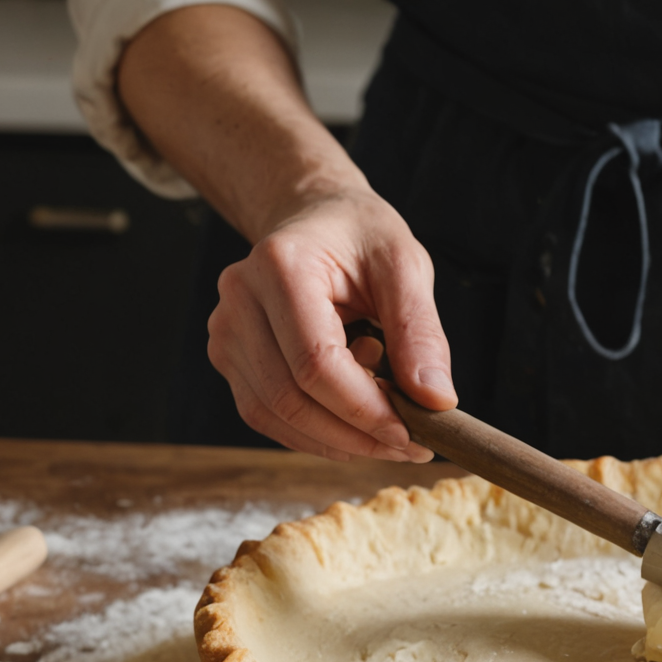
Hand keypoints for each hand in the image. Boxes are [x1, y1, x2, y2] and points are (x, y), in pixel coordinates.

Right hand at [207, 185, 457, 460]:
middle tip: (409, 444)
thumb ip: (421, 332)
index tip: (413, 433)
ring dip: (336, 439)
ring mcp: (225, 331)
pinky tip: (352, 417)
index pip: (316, 362)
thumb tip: (435, 401)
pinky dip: (314, 432)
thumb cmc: (360, 236)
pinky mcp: (228, 356)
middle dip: (355, 434)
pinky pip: (266, 414)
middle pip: (290, 397)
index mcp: (281, 266)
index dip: (364, 410)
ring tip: (386, 424)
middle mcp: (240, 299)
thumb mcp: (405, 266)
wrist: (314, 216)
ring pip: (273, 415)